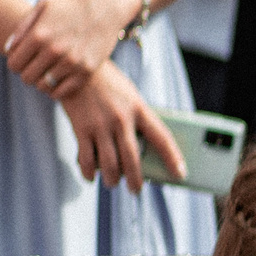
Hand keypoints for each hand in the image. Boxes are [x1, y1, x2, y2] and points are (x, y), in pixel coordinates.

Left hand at [4, 0, 138, 97]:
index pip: (14, 64)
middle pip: (27, 78)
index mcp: (39, 35)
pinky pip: (62, 92)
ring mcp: (71, 63)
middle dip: (28, 73)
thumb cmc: (70, 7)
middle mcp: (54, 51)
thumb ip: (22, 28)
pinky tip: (58, 78)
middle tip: (36, 66)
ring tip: (48, 71)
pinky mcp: (86, 71)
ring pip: (43, 86)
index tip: (23, 60)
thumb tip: (8, 51)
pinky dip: (56, 89)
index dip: (15, 63)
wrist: (105, 8)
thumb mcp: (42, 8)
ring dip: (42, 81)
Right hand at [60, 58, 185, 190]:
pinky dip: (89, 171)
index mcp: (139, 109)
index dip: (173, 158)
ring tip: (112, 183)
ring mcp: (101, 125)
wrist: (75, 65)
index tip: (180, 174)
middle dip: (135, 179)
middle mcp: (122, 119)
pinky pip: (86, 158)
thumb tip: (141, 148)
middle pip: (133, 159)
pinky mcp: (81, 128)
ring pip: (110, 163)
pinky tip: (91, 176)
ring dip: (112, 178)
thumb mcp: (129, 95)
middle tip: (135, 190)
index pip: (162, 138)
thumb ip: (137, 118)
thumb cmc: (107, 83)